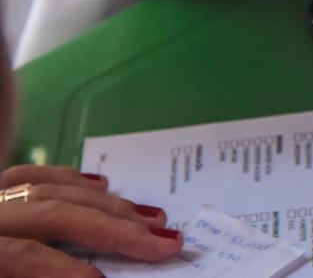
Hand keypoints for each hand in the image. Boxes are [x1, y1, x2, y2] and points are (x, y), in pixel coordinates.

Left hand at [0, 167, 183, 275]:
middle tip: (160, 244)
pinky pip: (27, 175)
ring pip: (48, 189)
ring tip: (150, 219)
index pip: (21, 255)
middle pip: (48, 213)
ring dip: (105, 205)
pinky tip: (101, 185)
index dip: (62, 269)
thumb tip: (103, 276)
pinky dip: (68, 178)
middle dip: (109, 229)